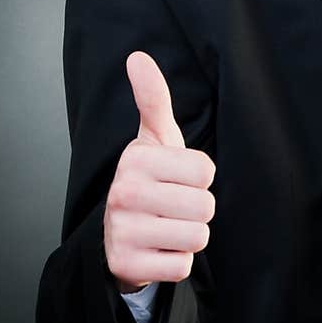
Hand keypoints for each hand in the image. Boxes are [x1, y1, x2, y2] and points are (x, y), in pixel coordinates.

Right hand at [103, 51, 215, 292]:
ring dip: (188, 236)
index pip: (206, 171)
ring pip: (197, 237)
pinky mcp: (127, 265)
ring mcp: (122, 231)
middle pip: (205, 206)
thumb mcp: (153, 139)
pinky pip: (181, 265)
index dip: (199, 179)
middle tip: (171, 207)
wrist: (115, 235)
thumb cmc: (147, 180)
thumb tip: (138, 57)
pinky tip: (157, 249)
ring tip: (165, 227)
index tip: (176, 179)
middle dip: (196, 210)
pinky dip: (175, 261)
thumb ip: (153, 99)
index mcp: (136, 159)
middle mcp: (123, 193)